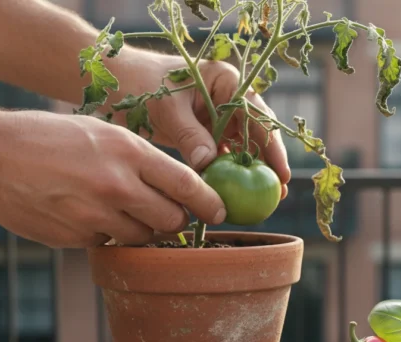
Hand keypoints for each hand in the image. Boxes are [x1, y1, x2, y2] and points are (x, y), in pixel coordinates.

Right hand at [0, 110, 226, 247]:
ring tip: (120, 207)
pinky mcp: (76, 238)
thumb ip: (142, 160)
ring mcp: (96, 216)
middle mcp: (117, 186)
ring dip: (142, 228)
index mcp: (129, 152)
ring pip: (143, 237)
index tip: (221, 212)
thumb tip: (179, 188)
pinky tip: (88, 213)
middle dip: (177, 219)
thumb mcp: (104, 133)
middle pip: (172, 219)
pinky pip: (109, 244)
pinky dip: (108, 235)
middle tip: (171, 213)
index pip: (187, 185)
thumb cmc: (51, 138)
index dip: (210, 203)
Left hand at [115, 55, 290, 197]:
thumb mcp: (166, 107)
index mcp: (227, 81)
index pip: (258, 116)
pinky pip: (224, 155)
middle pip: (257, 134)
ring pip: (243, 147)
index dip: (272, 146)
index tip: (280, 173)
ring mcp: (220, 116)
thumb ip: (189, 134)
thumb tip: (208, 164)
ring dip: (251, 172)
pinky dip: (229, 173)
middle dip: (269, 163)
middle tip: (278, 193)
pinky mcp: (207, 132)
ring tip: (263, 201)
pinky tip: (234, 194)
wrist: (120, 82)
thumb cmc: (143, 84)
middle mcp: (230, 98)